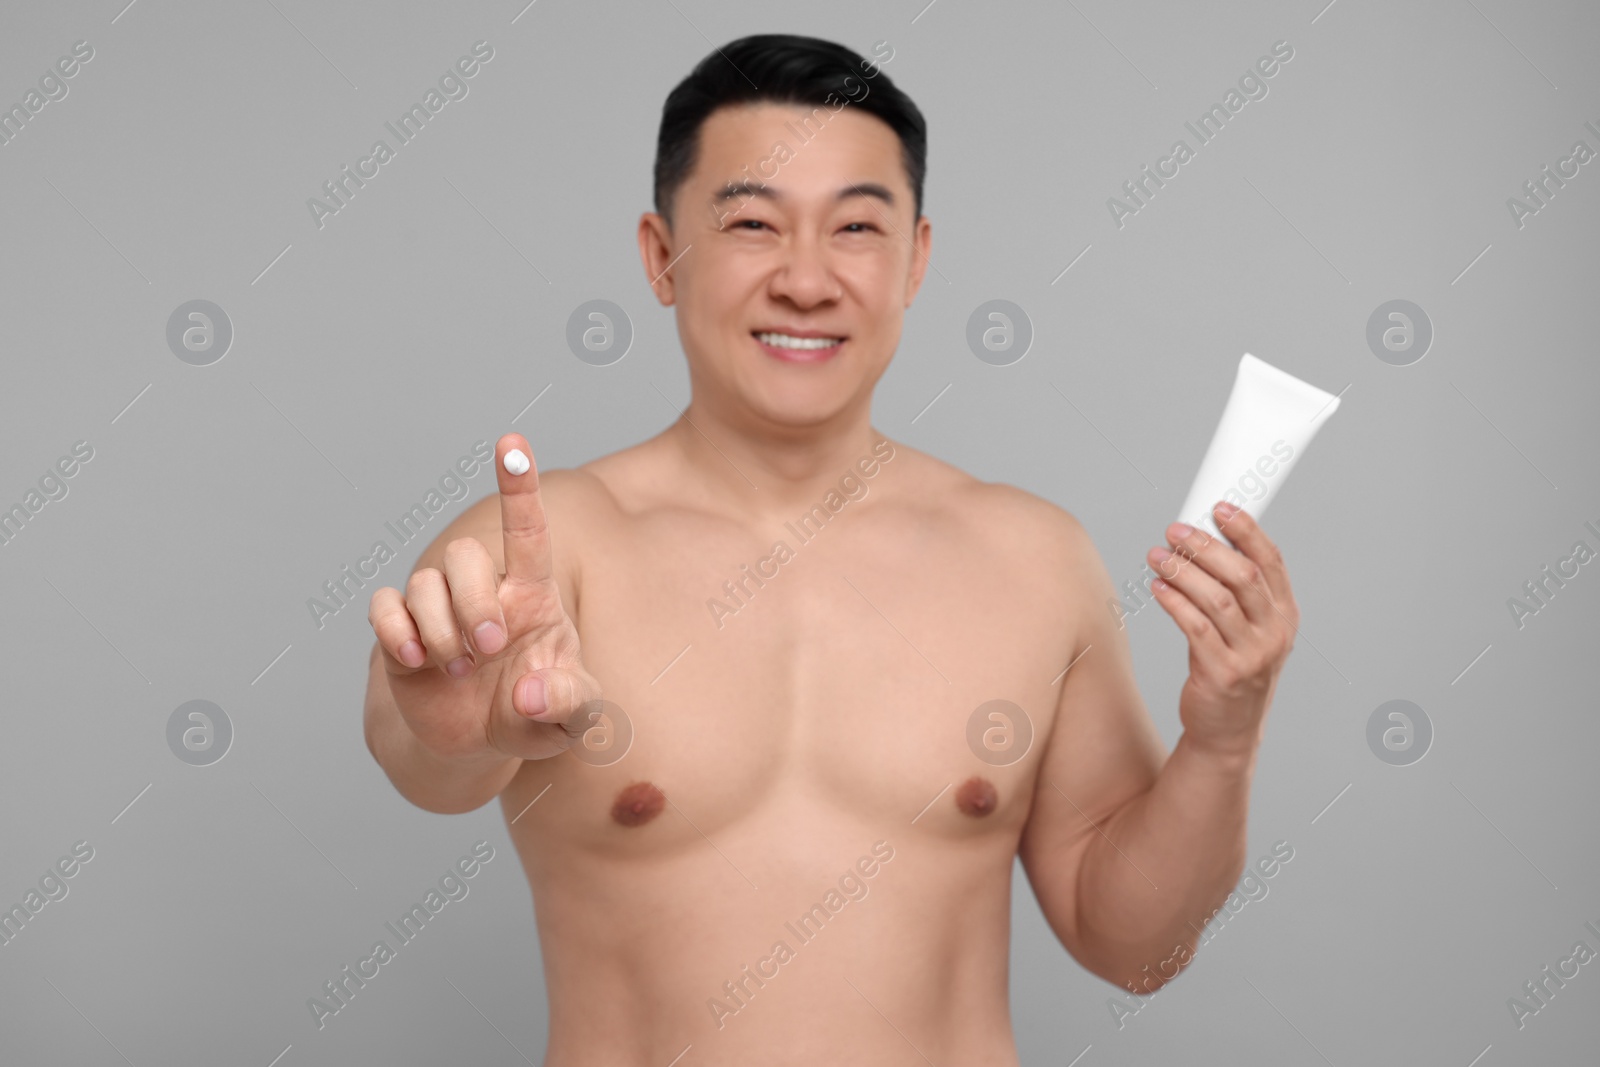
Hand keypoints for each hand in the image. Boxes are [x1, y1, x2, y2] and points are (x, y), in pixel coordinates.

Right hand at [367, 433, 601, 762]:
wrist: (479, 744)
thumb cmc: (535, 716)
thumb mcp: (570, 719)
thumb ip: (570, 703)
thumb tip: (530, 692)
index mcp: (532, 595)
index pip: (526, 530)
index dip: (518, 486)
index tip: (511, 443)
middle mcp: (483, 591)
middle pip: (465, 554)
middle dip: (474, 603)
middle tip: (489, 649)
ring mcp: (438, 609)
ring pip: (423, 583)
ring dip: (440, 630)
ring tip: (459, 670)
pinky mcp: (401, 633)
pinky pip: (384, 607)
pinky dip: (396, 633)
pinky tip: (418, 662)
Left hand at [1145, 501, 1299, 759]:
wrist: (1228, 730)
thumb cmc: (1232, 667)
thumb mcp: (1247, 630)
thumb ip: (1235, 592)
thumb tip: (1200, 541)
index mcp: (1285, 615)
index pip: (1271, 562)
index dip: (1246, 530)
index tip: (1218, 508)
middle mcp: (1274, 633)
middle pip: (1243, 575)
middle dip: (1207, 547)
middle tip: (1175, 530)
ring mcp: (1251, 655)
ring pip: (1217, 599)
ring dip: (1183, 572)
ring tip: (1157, 555)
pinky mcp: (1222, 674)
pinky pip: (1195, 627)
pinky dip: (1174, 602)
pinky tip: (1157, 587)